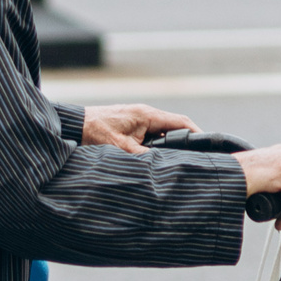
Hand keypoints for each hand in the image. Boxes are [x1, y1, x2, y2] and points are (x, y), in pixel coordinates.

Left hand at [79, 103, 196, 153]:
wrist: (73, 125)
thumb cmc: (94, 132)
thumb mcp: (121, 149)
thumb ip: (144, 157)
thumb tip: (163, 166)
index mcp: (147, 115)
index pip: (181, 122)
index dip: (197, 134)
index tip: (207, 147)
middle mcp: (146, 114)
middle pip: (175, 127)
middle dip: (186, 142)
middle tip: (195, 159)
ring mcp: (138, 119)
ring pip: (163, 132)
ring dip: (170, 145)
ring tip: (178, 161)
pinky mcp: (130, 125)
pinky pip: (151, 134)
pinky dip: (157, 145)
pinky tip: (156, 158)